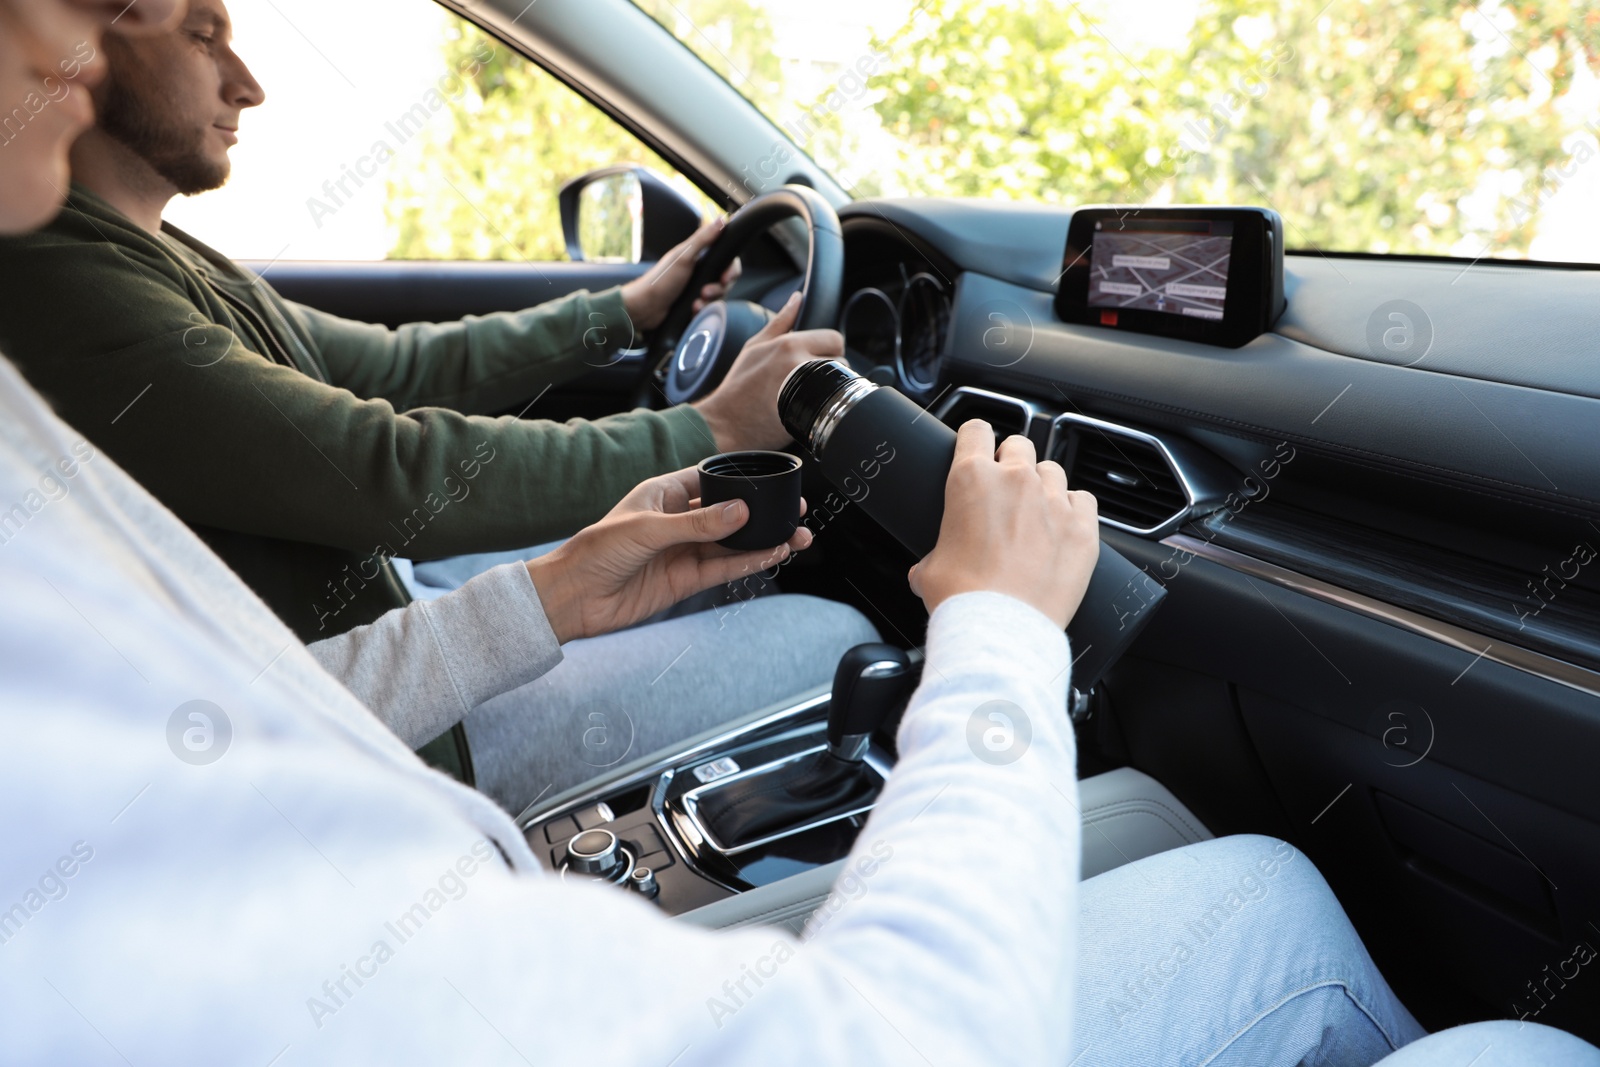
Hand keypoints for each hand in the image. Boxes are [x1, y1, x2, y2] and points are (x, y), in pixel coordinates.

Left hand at [524, 467, 812, 642]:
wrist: (572, 598)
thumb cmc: (595, 552)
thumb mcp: (648, 530)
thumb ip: (697, 522)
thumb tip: (740, 510)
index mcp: (663, 494)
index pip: (710, 479)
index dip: (741, 480)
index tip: (772, 482)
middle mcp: (677, 520)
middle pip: (729, 514)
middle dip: (762, 513)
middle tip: (794, 511)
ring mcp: (683, 551)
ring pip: (732, 543)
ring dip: (763, 540)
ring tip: (796, 537)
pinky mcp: (685, 580)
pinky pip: (724, 567)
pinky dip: (749, 562)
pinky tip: (773, 555)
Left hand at [620, 216, 742, 329]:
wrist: (645, 308)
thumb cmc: (660, 280)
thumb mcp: (683, 257)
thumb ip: (703, 239)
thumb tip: (721, 220)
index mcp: (699, 258)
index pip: (727, 261)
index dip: (731, 270)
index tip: (726, 277)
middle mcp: (701, 272)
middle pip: (725, 281)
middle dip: (718, 289)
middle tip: (705, 292)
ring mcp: (698, 289)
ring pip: (718, 296)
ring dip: (709, 301)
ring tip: (696, 303)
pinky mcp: (695, 304)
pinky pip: (709, 309)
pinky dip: (702, 310)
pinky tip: (693, 310)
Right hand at [693, 292, 844, 451]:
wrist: (725, 424)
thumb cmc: (738, 386)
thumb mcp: (754, 346)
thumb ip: (781, 321)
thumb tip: (798, 298)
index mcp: (788, 344)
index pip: (834, 338)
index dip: (830, 349)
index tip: (819, 359)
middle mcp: (800, 364)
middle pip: (841, 361)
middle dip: (831, 370)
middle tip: (811, 380)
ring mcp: (806, 390)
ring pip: (839, 383)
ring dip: (831, 388)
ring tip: (809, 395)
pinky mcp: (810, 414)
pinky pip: (834, 405)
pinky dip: (828, 406)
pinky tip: (810, 409)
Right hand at [908, 421, 1099, 628]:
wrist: (1001, 629)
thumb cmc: (963, 599)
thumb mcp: (929, 571)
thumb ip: (933, 556)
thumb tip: (924, 572)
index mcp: (971, 479)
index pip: (976, 429)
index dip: (975, 439)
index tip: (977, 449)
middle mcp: (1016, 480)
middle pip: (1019, 444)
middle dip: (1011, 463)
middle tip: (1005, 493)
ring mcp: (1053, 500)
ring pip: (1051, 471)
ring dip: (1043, 487)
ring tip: (1035, 518)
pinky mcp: (1083, 526)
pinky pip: (1083, 500)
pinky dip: (1073, 510)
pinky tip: (1062, 530)